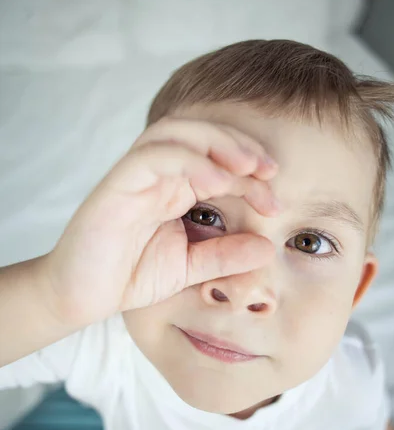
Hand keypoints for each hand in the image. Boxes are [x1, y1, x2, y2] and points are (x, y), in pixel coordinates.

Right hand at [40, 117, 278, 327]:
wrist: (81, 297)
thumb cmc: (129, 275)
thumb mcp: (189, 268)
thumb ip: (225, 256)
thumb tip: (268, 246)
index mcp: (175, 188)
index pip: (218, 160)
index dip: (251, 173)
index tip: (275, 199)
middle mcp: (158, 174)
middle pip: (201, 134)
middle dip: (240, 144)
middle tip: (269, 169)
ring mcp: (136, 175)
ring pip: (176, 132)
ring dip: (217, 142)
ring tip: (249, 165)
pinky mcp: (116, 184)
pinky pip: (153, 156)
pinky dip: (188, 161)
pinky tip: (217, 181)